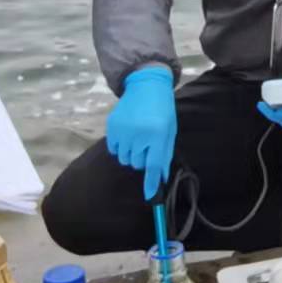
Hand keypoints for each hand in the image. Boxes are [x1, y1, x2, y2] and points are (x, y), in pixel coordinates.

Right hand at [107, 66, 177, 198]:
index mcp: (157, 134)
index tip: (150, 196)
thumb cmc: (162, 110)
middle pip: (137, 164)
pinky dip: (120, 147)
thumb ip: (164, 154)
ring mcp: (123, 130)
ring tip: (138, 138)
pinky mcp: (112, 126)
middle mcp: (139, 134)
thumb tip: (161, 178)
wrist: (146, 85)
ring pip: (125, 158)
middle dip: (143, 159)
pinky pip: (114, 149)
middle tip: (148, 144)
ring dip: (131, 154)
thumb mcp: (169, 131)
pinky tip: (127, 134)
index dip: (151, 183)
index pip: (153, 165)